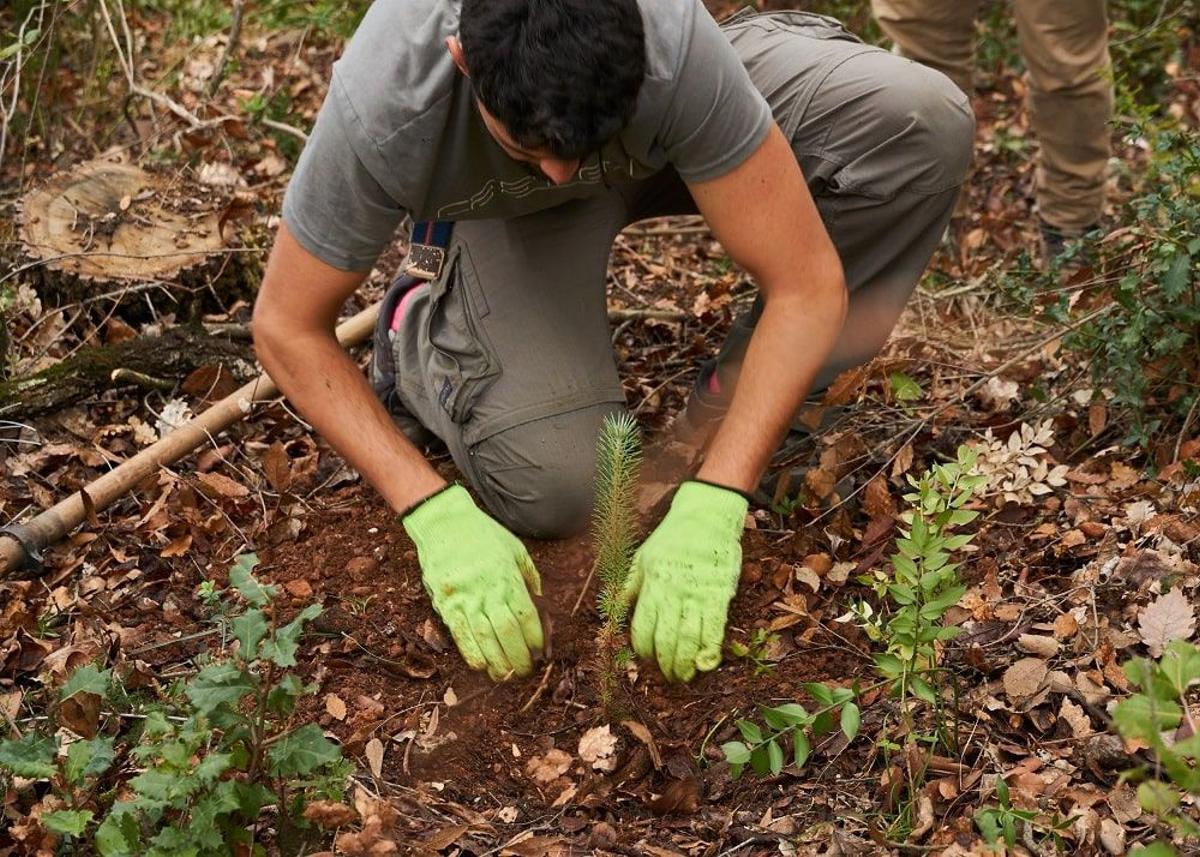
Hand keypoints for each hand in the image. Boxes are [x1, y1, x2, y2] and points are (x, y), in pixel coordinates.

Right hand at [402, 484, 543, 679]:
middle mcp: (487, 590)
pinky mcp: (445, 603)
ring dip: (497, 662)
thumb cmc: (483, 535)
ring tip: (506, 676)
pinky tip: (481, 666)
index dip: (535, 640)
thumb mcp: (515, 549)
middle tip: (525, 671)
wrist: (444, 522)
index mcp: (507, 577)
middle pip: (507, 632)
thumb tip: (541, 604)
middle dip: (519, 657)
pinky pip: (459, 635)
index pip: (526, 616)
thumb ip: (529, 577)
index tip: (539, 652)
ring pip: (484, 638)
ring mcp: (464, 598)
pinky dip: (472, 653)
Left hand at [622, 481, 747, 681]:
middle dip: (665, 664)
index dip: (643, 650)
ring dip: (686, 663)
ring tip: (684, 676)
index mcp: (652, 584)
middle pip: (666, 639)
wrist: (707, 516)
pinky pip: (715, 629)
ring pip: (690, 639)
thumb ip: (630, 587)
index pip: (642, 627)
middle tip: (667, 677)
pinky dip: (710, 651)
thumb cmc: (672, 537)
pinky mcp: (720, 594)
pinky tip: (706, 663)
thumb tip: (613, 612)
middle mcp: (673, 592)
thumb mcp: (642, 557)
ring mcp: (698, 594)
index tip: (646, 659)